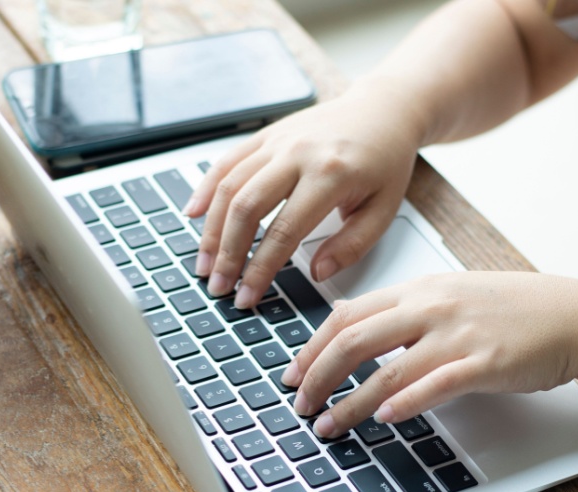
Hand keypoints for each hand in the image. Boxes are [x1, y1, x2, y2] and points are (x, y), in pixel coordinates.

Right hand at [181, 78, 426, 308]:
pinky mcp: (267, 134)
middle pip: (247, 207)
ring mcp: (278, 141)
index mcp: (330, 175)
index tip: (248, 295)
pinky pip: (227, 161)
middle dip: (228, 253)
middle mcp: (299, 153)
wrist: (383, 109)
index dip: (261, 269)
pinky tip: (192, 214)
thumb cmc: (385, 161)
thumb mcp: (383, 209)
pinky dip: (206, 188)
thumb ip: (352, 246)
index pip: (284, 232)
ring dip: (212, 229)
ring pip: (230, 185)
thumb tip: (316, 273)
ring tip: (204, 262)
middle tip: (218, 286)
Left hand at [280, 272, 577, 437]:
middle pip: (354, 339)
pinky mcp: (485, 362)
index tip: (291, 373)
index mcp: (419, 290)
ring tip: (329, 426)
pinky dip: (404, 403)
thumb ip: (405, 314)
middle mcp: (432, 307)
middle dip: (317, 376)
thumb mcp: (451, 297)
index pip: (346, 314)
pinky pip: (435, 384)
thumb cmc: (514, 312)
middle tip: (299, 404)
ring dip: (349, 402)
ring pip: (386, 368)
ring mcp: (458, 334)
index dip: (310, 347)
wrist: (573, 316)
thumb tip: (356, 330)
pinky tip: (384, 419)